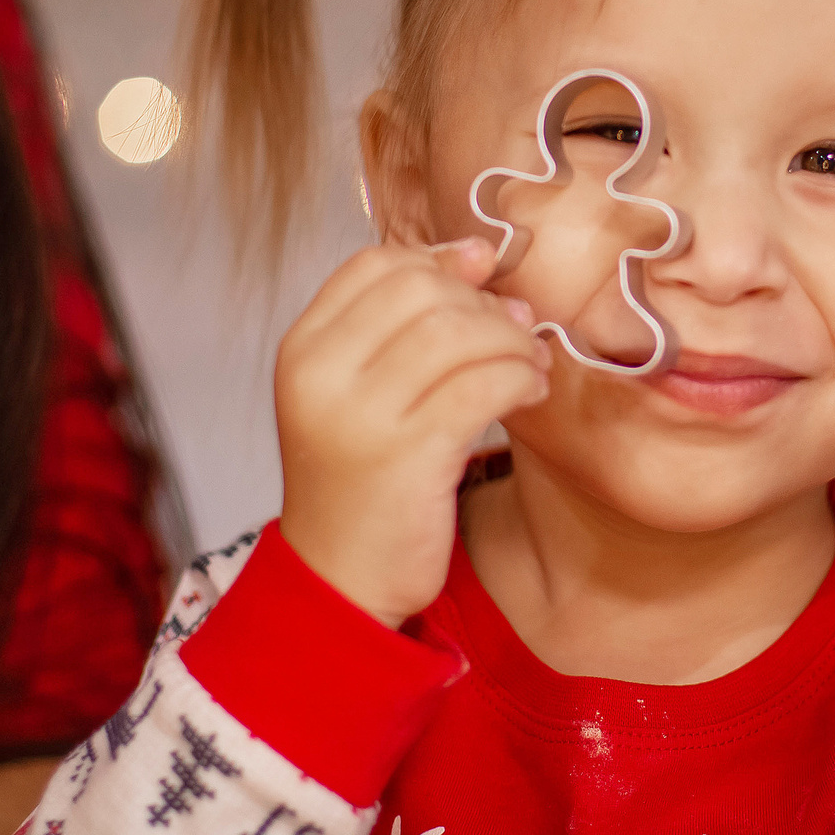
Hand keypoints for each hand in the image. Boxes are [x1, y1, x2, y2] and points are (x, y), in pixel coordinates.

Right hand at [276, 237, 549, 625]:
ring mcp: (361, 414)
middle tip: (519, 326)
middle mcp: (321, 373)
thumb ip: (399, 327)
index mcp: (303, 348)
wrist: (341, 577)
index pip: (374, 264)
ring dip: (512, 339)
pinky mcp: (408, 455)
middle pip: (421, 289)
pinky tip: (530, 391)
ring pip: (456, 332)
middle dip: (484, 301)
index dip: (438, 258)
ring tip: (531, 362)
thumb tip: (476, 256)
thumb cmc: (360, 479)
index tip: (482, 271)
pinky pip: (481, 385)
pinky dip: (519, 378)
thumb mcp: (357, 392)